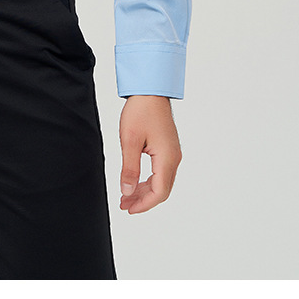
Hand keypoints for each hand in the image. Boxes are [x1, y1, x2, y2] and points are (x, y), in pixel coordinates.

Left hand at [118, 95, 181, 213]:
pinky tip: (135, 180)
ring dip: (145, 190)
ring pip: (161, 181)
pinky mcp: (168, 147)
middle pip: (161, 190)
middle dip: (143, 200)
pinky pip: (160, 171)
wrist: (150, 90)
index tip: (128, 208)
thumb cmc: (141, 111)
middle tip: (124, 204)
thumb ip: (129, 169)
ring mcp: (172, 153)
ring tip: (126, 195)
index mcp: (167, 158)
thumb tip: (128, 192)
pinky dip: (148, 180)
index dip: (144, 204)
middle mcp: (174, 158)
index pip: (159, 192)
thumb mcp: (130, 141)